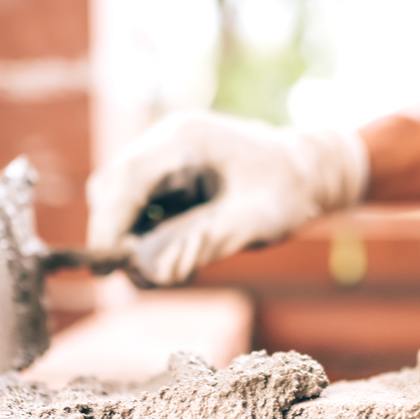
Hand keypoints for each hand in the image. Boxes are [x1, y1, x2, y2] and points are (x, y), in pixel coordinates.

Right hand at [86, 111, 369, 284]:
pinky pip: (141, 210)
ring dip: (133, 240)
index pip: (124, 180)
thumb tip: (148, 271)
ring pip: (121, 202)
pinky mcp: (169, 178)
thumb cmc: (288, 191)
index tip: (108, 268)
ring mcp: (165, 158)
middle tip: (145, 278)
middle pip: (112, 189)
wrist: (311, 172)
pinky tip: (180, 257)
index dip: (107, 225)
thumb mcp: (253, 221)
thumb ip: (200, 243)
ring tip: (171, 271)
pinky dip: (149, 238)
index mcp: (184, 140)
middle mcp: (166, 142)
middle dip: (117, 236)